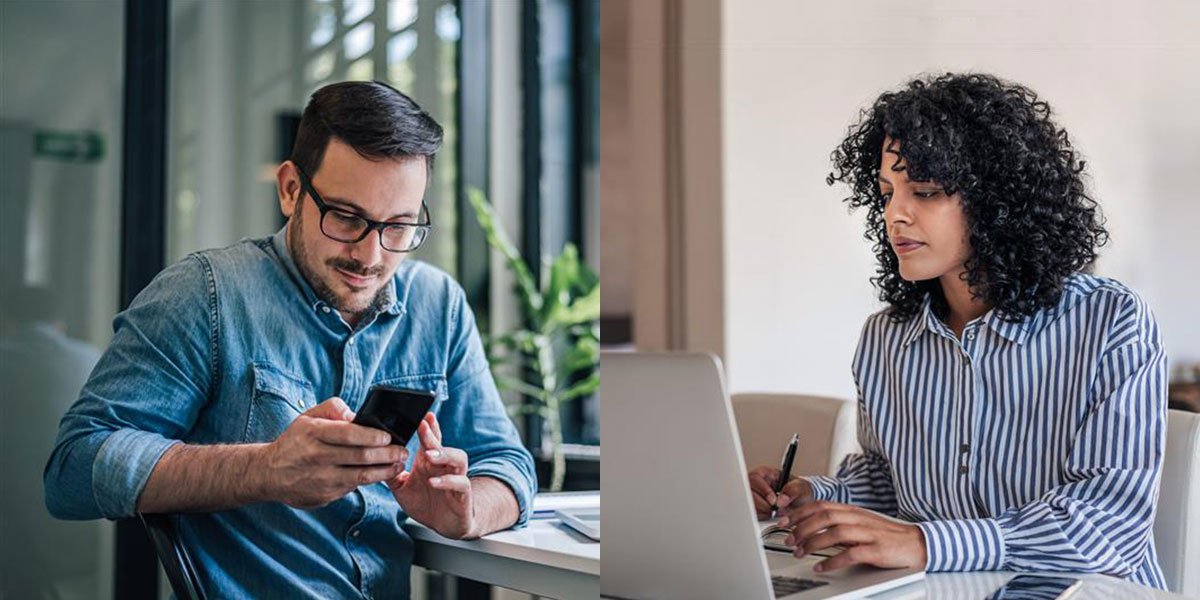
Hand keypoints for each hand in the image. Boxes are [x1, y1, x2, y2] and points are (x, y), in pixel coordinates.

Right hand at [256, 397, 408, 508]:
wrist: (268, 473)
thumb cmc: (295, 441)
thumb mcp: (307, 417)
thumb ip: (333, 408)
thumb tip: (356, 415)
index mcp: (313, 433)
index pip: (348, 434)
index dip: (372, 436)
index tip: (388, 436)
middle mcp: (317, 457)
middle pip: (359, 457)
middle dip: (387, 454)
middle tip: (402, 451)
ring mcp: (321, 479)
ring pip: (361, 476)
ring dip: (385, 470)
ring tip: (398, 464)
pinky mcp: (324, 496)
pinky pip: (352, 488)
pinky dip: (369, 481)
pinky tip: (381, 474)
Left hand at [388, 413, 478, 538]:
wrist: (445, 525)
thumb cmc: (425, 502)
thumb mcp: (402, 488)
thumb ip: (390, 473)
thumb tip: (373, 459)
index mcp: (430, 462)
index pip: (431, 439)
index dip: (428, 427)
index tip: (421, 415)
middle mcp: (444, 466)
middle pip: (442, 445)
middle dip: (432, 435)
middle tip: (423, 426)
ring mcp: (456, 478)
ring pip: (458, 458)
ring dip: (444, 454)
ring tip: (429, 454)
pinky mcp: (463, 493)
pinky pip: (460, 483)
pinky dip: (448, 481)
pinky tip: (434, 482)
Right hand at [748, 465, 811, 519]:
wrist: (800, 502)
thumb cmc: (799, 491)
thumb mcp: (801, 488)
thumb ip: (792, 491)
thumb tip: (781, 499)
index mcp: (766, 473)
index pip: (756, 478)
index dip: (763, 490)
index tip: (773, 501)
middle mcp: (756, 482)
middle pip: (748, 492)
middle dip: (762, 504)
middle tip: (774, 509)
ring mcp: (752, 494)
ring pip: (748, 504)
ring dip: (762, 511)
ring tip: (774, 511)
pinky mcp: (751, 505)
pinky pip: (750, 512)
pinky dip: (760, 516)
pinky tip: (769, 514)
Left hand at [778, 501, 926, 571]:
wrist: (916, 543)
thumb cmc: (885, 536)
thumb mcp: (859, 524)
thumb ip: (838, 524)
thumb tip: (811, 528)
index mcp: (852, 511)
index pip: (821, 506)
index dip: (800, 512)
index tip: (784, 521)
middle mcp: (858, 519)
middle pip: (824, 517)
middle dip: (802, 527)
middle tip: (789, 539)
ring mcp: (868, 534)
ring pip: (835, 533)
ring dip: (813, 543)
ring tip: (800, 552)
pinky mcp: (876, 550)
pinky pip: (851, 554)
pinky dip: (833, 561)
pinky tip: (821, 567)